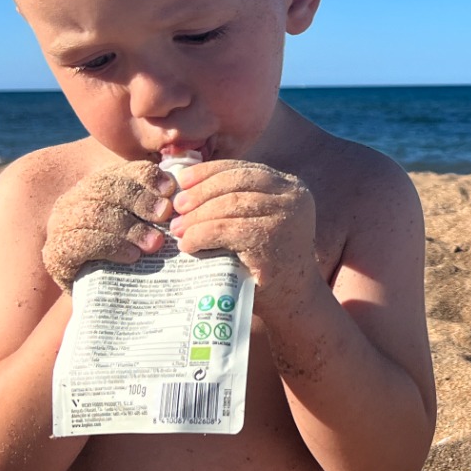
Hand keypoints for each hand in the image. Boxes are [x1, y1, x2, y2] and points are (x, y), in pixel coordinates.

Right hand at [41, 159, 173, 288]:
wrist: (100, 304)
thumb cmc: (129, 260)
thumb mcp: (144, 229)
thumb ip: (156, 208)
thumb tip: (180, 193)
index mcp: (97, 186)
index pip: (122, 171)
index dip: (146, 177)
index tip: (169, 190)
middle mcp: (74, 200)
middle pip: (106, 187)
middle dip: (139, 200)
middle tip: (164, 216)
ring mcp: (61, 226)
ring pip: (95, 213)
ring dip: (129, 227)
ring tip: (155, 243)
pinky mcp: (55, 253)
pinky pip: (82, 242)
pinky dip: (111, 246)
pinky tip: (132, 256)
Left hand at [167, 159, 318, 315]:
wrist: (294, 300)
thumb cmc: (268, 260)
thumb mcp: (260, 220)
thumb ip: (237, 201)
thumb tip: (188, 185)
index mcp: (290, 187)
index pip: (244, 169)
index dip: (209, 172)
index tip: (183, 180)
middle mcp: (293, 197)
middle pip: (236, 182)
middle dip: (201, 192)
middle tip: (177, 207)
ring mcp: (285, 218)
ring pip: (229, 204)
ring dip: (197, 216)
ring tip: (178, 228)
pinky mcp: (271, 242)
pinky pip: (226, 229)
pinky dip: (201, 234)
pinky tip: (188, 243)